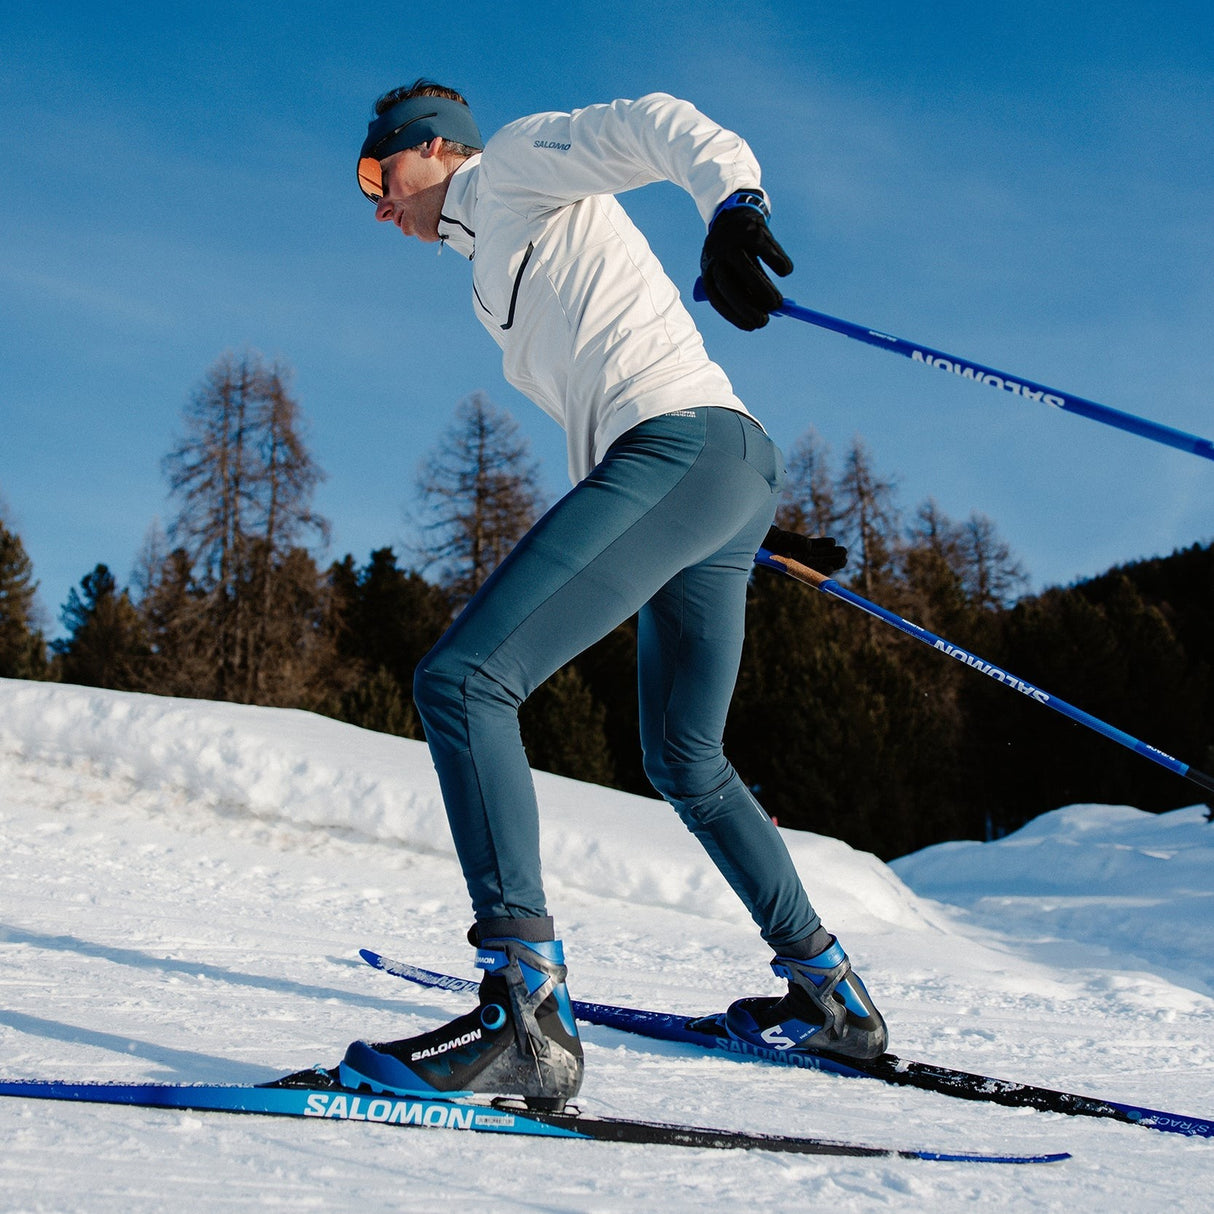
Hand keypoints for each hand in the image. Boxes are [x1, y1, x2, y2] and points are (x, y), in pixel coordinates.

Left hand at [700, 191, 792, 330]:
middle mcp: (716, 255)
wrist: (735, 211)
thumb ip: (745, 290)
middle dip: (748, 307)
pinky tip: (785, 271)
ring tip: (778, 303)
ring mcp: (733, 241)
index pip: (717, 297)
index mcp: (707, 269)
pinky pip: (768, 253)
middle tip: (765, 320)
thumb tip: (765, 313)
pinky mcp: (752, 230)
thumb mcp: (732, 270)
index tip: (752, 327)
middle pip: (729, 286)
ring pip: (749, 271)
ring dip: (764, 291)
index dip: (735, 315)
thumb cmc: (735, 251)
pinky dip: (779, 265)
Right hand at [762, 526, 846, 574]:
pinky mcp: (794, 544)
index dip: (817, 572)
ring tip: (844, 551)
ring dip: (829, 553)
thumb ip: (791, 543)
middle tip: (844, 559)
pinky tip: (832, 541)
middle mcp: (789, 562)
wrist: (751, 529)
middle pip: (812, 564)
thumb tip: (809, 546)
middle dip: (829, 561)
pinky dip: (821, 544)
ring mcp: (792, 553)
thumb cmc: (759, 536)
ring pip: (814, 555)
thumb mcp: (774, 539)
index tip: (831, 569)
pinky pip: (810, 545)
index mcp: (781, 566)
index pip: (802, 572)